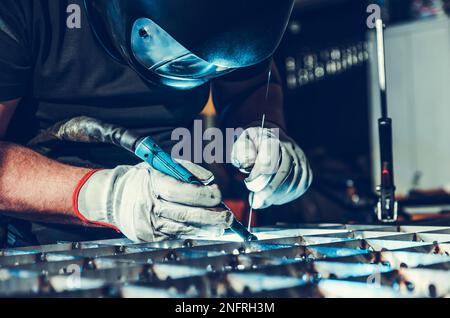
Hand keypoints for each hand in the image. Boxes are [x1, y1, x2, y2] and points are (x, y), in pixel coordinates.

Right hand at [74, 160, 232, 241]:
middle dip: (211, 217)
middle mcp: (150, 205)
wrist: (114, 197)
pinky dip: (194, 234)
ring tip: (222, 225)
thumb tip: (210, 180)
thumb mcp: (161, 165)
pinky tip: (206, 231)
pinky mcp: (149, 237)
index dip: (202, 195)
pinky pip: (176, 236)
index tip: (218, 195)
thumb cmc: (144, 179)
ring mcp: (149, 224)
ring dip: (206, 228)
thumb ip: (187, 170)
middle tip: (228, 217)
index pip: (181, 191)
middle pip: (185, 214)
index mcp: (153, 184)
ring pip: (183, 229)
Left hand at [231, 126, 311, 208]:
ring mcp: (300, 158)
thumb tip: (248, 162)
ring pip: (295, 180)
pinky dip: (289, 196)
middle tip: (257, 202)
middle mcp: (289, 147)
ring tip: (263, 202)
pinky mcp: (306, 168)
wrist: (268, 137)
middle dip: (270, 190)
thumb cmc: (252, 144)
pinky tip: (276, 199)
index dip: (260, 173)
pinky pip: (302, 185)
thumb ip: (242, 151)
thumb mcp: (242, 142)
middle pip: (284, 171)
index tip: (249, 183)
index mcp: (271, 138)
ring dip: (278, 195)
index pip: (270, 157)